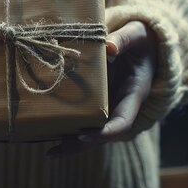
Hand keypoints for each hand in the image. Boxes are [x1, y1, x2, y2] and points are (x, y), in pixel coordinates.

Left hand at [46, 21, 156, 157]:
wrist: (141, 45)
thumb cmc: (140, 40)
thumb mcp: (136, 34)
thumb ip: (124, 40)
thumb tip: (109, 47)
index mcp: (134, 94)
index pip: (123, 121)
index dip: (105, 132)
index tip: (85, 135)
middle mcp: (121, 106)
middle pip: (103, 134)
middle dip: (81, 145)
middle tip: (56, 150)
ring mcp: (108, 106)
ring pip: (92, 131)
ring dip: (72, 143)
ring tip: (50, 152)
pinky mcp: (96, 103)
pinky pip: (83, 119)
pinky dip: (67, 127)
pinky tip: (46, 133)